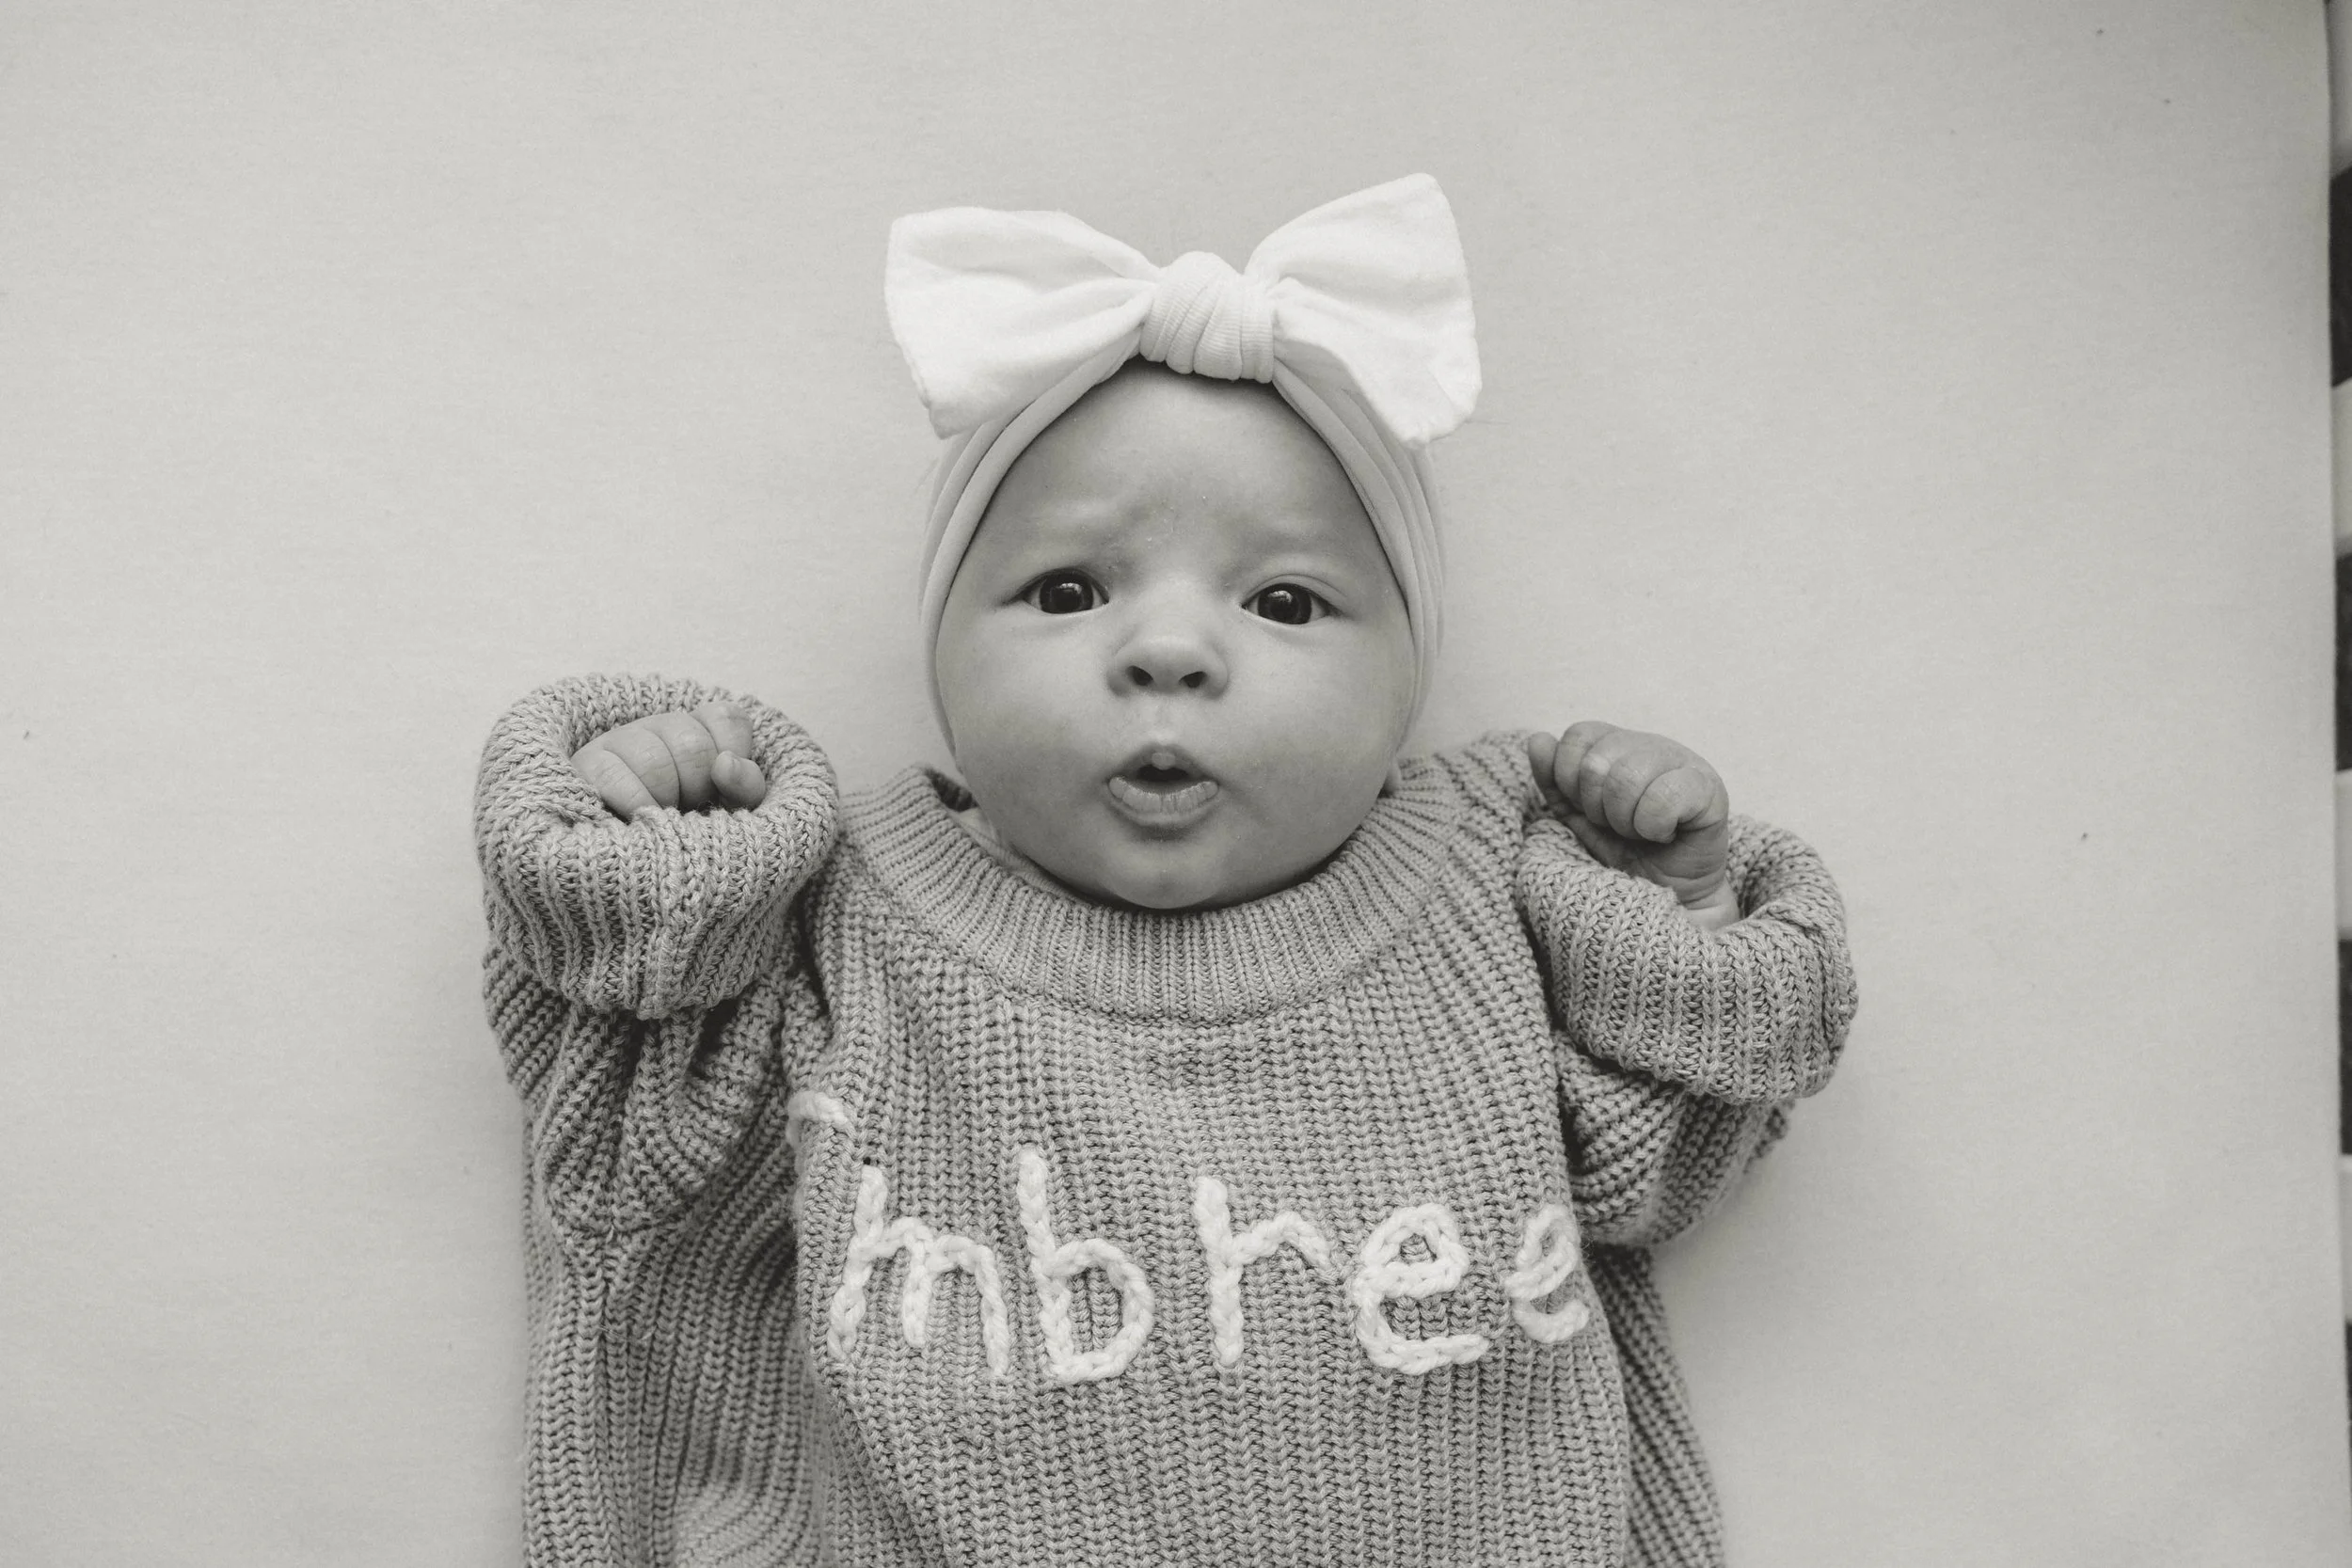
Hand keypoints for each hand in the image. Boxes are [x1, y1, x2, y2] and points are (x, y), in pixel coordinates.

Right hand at [573, 702, 768, 819]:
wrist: (633, 864)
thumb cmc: (688, 835)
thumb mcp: (730, 814)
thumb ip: (745, 787)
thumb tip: (726, 763)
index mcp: (698, 731)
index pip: (727, 719)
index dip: (732, 755)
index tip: (720, 786)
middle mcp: (659, 727)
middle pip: (692, 744)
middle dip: (697, 788)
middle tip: (688, 809)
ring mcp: (620, 741)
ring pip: (654, 760)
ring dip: (664, 800)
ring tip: (661, 818)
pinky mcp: (586, 765)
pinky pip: (613, 776)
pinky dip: (634, 804)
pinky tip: (638, 820)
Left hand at [1526, 722, 1737, 928]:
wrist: (1667, 897)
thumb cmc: (1625, 852)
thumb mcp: (1577, 816)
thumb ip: (1554, 779)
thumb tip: (1538, 740)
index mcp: (1621, 743)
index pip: (1578, 735)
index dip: (1571, 779)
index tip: (1590, 810)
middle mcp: (1654, 744)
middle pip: (1597, 761)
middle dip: (1598, 808)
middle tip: (1620, 827)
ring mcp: (1686, 762)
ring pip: (1627, 778)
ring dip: (1625, 821)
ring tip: (1640, 833)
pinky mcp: (1710, 790)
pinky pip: (1663, 798)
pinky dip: (1653, 827)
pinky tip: (1664, 835)